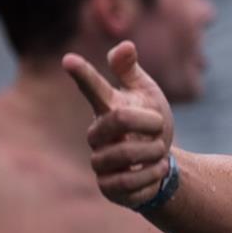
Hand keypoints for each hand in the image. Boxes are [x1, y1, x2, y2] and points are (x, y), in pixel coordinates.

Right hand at [62, 41, 173, 208]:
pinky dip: (153, 178)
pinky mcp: (108, 188)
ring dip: (154, 155)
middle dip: (151, 126)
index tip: (69, 60)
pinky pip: (130, 184)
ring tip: (159, 155)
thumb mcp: (148, 95)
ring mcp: (100, 163)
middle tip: (161, 133)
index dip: (83, 74)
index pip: (93, 88)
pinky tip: (157, 173)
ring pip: (125, 156)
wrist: (161, 163)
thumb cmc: (150, 124)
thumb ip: (133, 72)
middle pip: (120, 120)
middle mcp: (97, 136)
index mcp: (107, 109)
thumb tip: (126, 44)